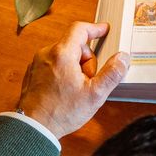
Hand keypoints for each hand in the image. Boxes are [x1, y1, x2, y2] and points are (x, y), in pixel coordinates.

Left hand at [16, 21, 129, 139]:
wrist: (34, 127)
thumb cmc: (61, 112)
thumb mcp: (95, 94)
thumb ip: (112, 73)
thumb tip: (122, 58)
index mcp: (62, 54)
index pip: (80, 29)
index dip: (95, 29)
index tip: (104, 30)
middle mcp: (46, 54)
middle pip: (74, 46)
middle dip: (87, 61)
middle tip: (88, 82)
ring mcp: (38, 63)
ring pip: (64, 56)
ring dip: (75, 68)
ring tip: (75, 90)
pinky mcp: (33, 73)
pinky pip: (54, 65)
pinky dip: (63, 73)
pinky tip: (65, 92)